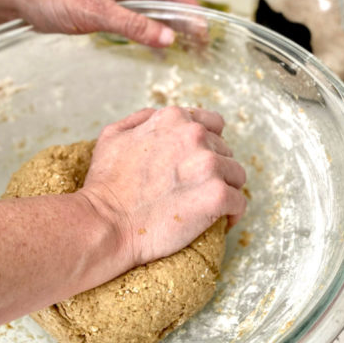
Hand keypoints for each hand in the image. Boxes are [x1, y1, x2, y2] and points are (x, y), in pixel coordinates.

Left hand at [12, 0, 197, 45]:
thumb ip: (131, 25)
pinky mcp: (104, 9)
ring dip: (167, 29)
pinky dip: (147, 34)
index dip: (188, 9)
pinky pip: (133, 21)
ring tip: (188, 51)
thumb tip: (165, 39)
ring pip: (150, 12)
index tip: (204, 30)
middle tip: (202, 46)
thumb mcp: (92, 11)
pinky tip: (157, 50)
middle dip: (183, 21)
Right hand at [80, 106, 246, 270]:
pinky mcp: (216, 196)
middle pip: (225, 151)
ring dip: (225, 189)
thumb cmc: (104, 187)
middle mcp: (195, 136)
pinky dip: (232, 213)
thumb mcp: (111, 137)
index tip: (197, 166)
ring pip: (236, 175)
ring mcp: (209, 166)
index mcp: (173, 119)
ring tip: (209, 208)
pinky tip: (221, 222)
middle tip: (196, 192)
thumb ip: (139, 120)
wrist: (104, 224)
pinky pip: (239, 203)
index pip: (212, 125)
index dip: (206, 146)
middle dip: (214, 170)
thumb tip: (155, 118)